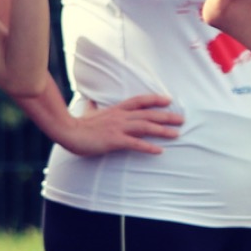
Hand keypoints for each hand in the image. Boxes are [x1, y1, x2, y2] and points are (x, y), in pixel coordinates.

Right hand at [62, 92, 184, 156]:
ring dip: (162, 130)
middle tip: (182, 119)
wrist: (67, 131)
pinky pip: (135, 143)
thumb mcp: (87, 113)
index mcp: (116, 110)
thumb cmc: (77, 125)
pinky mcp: (114, 140)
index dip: (155, 100)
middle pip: (148, 114)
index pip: (139, 101)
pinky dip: (148, 147)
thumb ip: (93, 108)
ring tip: (177, 134)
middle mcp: (120, 116)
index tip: (168, 100)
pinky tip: (159, 151)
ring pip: (145, 127)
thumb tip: (91, 102)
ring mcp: (118, 128)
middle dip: (166, 116)